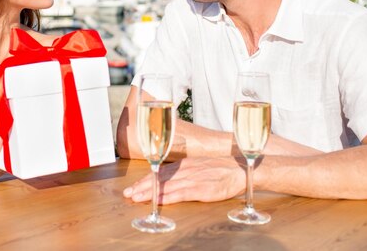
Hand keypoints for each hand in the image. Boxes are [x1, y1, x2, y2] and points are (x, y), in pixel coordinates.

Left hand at [123, 157, 246, 204]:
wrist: (238, 170)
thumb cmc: (220, 170)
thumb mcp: (199, 167)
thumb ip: (185, 172)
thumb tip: (170, 180)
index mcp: (185, 165)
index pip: (160, 172)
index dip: (145, 180)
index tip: (133, 187)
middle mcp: (186, 170)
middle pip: (159, 178)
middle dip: (142, 186)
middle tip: (128, 193)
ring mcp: (193, 179)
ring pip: (166, 186)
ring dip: (149, 192)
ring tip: (136, 198)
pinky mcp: (201, 189)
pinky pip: (181, 194)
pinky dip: (167, 197)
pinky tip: (158, 201)